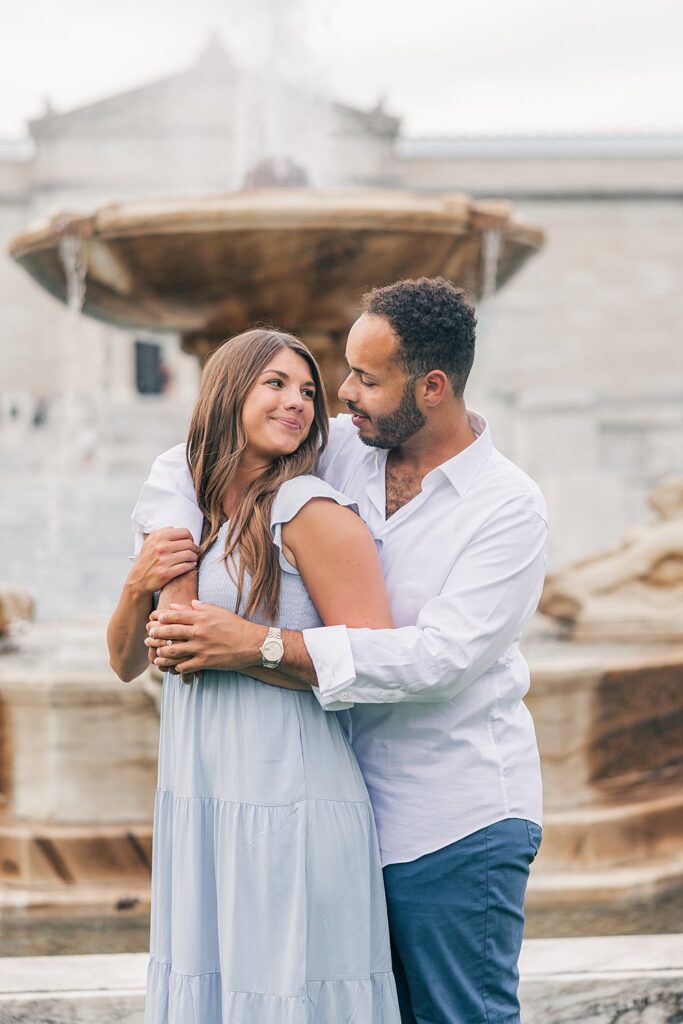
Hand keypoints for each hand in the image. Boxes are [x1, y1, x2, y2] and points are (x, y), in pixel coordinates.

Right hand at [127, 528, 198, 596]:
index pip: (184, 532)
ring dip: (194, 557)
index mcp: (158, 537)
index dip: (190, 537)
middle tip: (194, 552)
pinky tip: (190, 565)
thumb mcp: (150, 542)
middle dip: (194, 548)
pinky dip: (191, 565)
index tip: (190, 542)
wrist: (138, 579)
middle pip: (189, 543)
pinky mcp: (167, 573)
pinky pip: (186, 566)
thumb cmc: (146, 560)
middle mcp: (161, 547)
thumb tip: (175, 528)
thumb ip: (162, 533)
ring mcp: (164, 560)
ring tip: (193, 559)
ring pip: (189, 555)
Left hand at [145, 601, 265, 674]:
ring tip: (155, 656)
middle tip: (148, 637)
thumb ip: (199, 607)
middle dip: (156, 635)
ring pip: (174, 651)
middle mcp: (199, 632)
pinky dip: (176, 668)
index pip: (175, 616)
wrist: (253, 643)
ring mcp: (201, 648)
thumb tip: (182, 604)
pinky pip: (185, 666)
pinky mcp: (206, 662)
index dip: (162, 618)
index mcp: (202, 617)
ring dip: (162, 654)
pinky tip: (172, 669)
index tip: (154, 619)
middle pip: (170, 633)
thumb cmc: (236, 625)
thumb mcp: (218, 611)